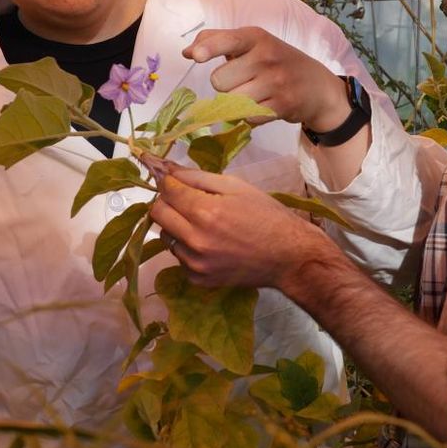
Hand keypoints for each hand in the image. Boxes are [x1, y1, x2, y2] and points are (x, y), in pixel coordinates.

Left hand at [149, 167, 334, 291]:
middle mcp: (195, 240)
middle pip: (157, 213)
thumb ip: (197, 177)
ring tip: (204, 224)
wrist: (289, 257)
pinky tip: (210, 244)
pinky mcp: (198, 279)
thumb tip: (166, 168)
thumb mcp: (235, 186)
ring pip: (166, 236)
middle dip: (168, 202)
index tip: (174, 179)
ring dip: (177, 226)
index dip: (169, 181)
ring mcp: (195, 263)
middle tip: (188, 200)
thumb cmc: (266, 215)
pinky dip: (188, 248)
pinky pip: (178, 258)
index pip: (166, 190)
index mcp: (205, 212)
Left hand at [184, 27, 349, 131]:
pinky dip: (249, 116)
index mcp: (256, 37)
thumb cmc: (275, 61)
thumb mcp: (252, 44)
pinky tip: (263, 105)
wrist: (317, 86)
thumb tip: (187, 52)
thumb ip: (217, 41)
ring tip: (254, 94)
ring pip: (231, 102)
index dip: (209, 49)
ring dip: (236, 103)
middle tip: (243, 81)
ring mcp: (276, 82)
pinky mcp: (282, 105)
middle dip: (225, 85)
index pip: (228, 40)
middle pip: (219, 81)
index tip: (196, 57)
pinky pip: (247, 117)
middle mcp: (266, 57)